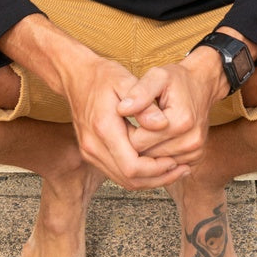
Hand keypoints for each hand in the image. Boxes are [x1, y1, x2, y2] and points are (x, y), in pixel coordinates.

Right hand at [61, 54, 190, 189]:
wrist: (77, 76)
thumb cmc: (102, 76)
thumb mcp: (126, 81)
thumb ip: (145, 104)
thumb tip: (163, 124)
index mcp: (103, 128)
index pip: (132, 166)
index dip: (156, 169)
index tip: (175, 160)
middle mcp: (93, 146)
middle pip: (128, 179)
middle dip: (157, 178)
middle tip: (180, 169)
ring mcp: (90, 151)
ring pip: (123, 180)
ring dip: (149, 179)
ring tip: (173, 170)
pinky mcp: (91, 153)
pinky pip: (117, 172)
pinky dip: (137, 173)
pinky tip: (154, 165)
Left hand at [117, 47, 227, 165]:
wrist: (202, 85)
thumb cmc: (177, 80)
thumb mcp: (157, 76)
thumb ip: (139, 92)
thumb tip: (122, 109)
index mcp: (180, 121)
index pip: (138, 141)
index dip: (125, 131)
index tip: (125, 117)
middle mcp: (191, 141)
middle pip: (146, 156)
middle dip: (134, 143)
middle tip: (132, 124)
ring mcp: (195, 152)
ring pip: (155, 165)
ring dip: (146, 151)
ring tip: (144, 130)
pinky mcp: (195, 159)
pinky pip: (167, 167)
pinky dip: (158, 156)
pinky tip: (156, 139)